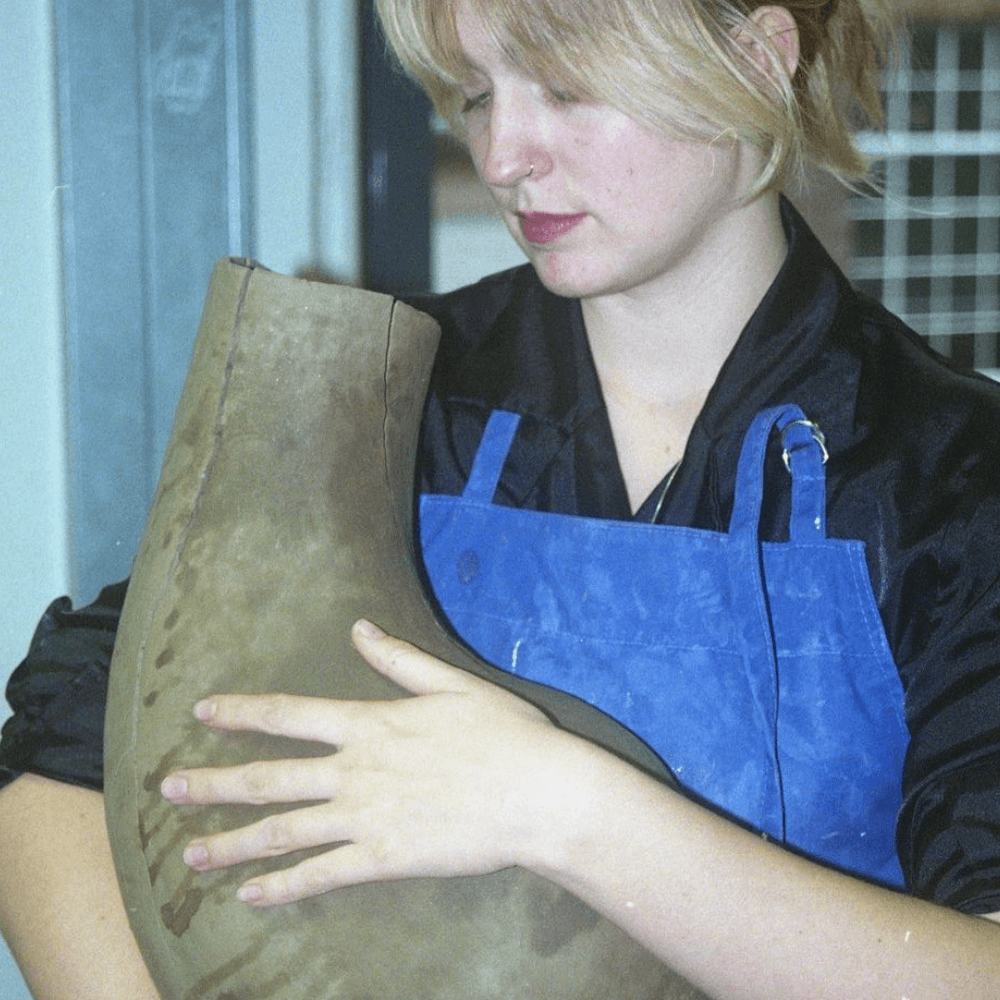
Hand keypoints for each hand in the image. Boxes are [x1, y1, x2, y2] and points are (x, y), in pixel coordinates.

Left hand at [160, 620, 579, 905]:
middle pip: (270, 778)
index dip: (242, 713)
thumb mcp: (452, 684)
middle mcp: (355, 770)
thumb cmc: (505, 735)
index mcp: (371, 724)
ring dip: (232, 842)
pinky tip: (251, 896)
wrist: (539, 794)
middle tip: (168, 789)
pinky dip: (282, 887)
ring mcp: (365, 817)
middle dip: (214, 783)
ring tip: (191, 854)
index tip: (203, 713)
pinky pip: (321, 875)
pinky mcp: (383, 860)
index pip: (290, 715)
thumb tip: (359, 630)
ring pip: (283, 832)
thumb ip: (399, 660)